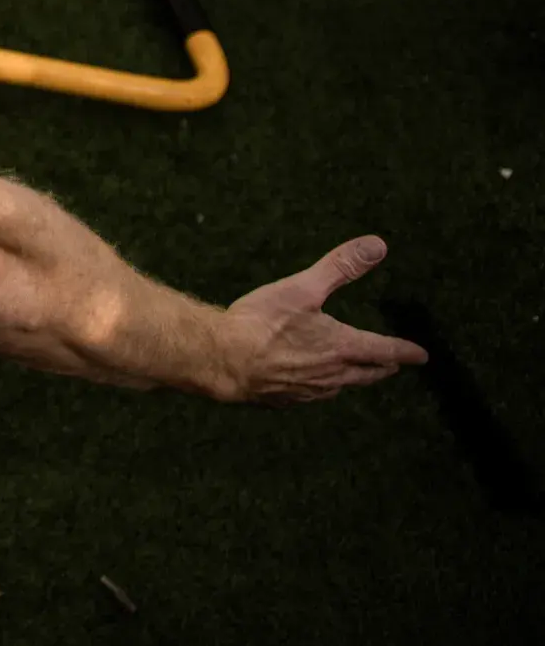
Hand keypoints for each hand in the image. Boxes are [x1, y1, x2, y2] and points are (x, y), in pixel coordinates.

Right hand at [214, 236, 426, 404]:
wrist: (224, 360)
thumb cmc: (263, 322)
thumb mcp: (302, 287)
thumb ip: (340, 267)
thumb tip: (378, 245)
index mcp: (342, 347)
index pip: (384, 350)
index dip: (404, 351)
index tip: (421, 355)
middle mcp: (332, 375)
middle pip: (367, 374)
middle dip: (382, 368)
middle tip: (391, 365)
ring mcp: (308, 391)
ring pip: (340, 386)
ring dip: (352, 378)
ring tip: (353, 373)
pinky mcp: (285, 400)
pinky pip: (311, 394)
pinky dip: (319, 387)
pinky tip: (308, 382)